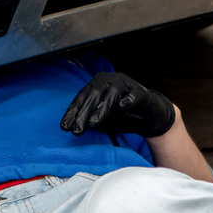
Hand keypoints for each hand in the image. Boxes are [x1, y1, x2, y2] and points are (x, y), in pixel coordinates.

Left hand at [60, 72, 176, 137]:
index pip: (81, 98)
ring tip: (93, 123)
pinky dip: (128, 100)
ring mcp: (125, 84)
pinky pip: (133, 95)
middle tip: (76, 130)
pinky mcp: (140, 92)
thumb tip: (73, 127)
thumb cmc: (122, 116)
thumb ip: (89, 120)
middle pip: (93, 97)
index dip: (73, 112)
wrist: (148, 115)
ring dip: (101, 109)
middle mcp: (108, 81)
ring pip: (111, 95)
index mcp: (95, 86)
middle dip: (83, 114)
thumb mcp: (102, 119)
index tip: (65, 127)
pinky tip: (123, 107)